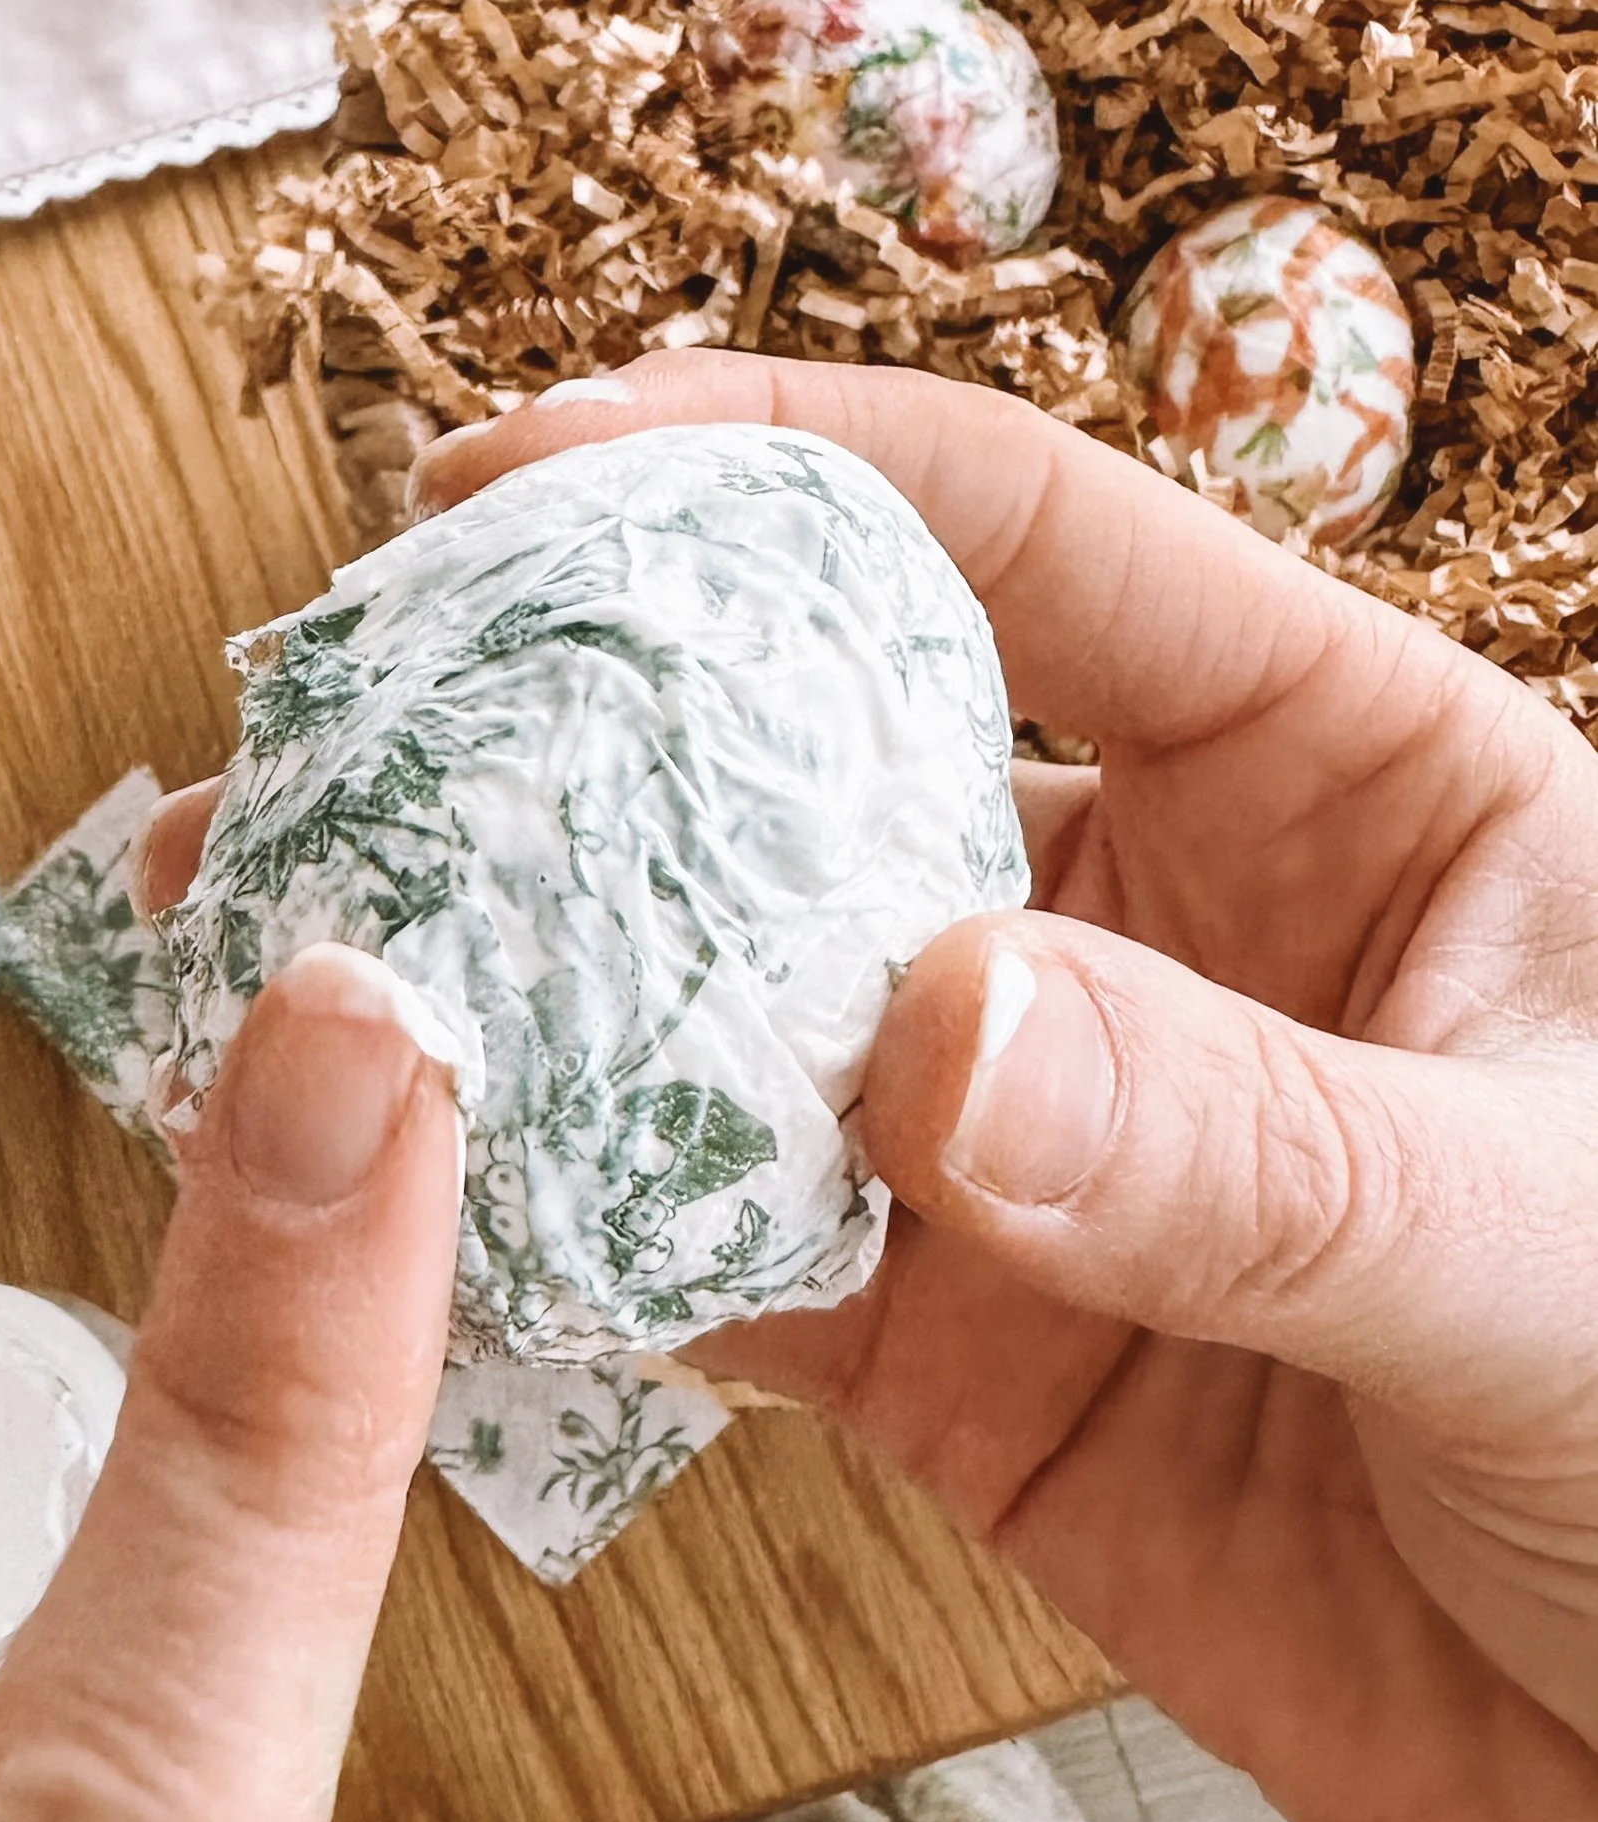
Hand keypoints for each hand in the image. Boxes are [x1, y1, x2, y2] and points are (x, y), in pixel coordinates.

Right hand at [417, 352, 1597, 1821]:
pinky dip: (607, 1249)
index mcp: (1343, 777)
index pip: (1026, 535)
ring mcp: (1047, 1143)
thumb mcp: (1546, 1245)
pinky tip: (466, 1225)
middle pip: (825, 756)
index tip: (527, 478)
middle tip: (361, 740)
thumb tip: (931, 1037)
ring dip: (557, 1000)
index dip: (769, 464)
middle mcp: (1165, 923)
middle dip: (588, 734)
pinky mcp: (973, 1356)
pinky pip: (749, 1266)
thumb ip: (1250, 1144)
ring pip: (750, 1019)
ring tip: (343, 972)